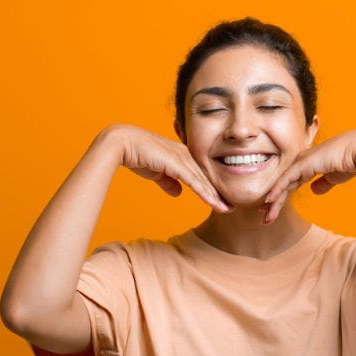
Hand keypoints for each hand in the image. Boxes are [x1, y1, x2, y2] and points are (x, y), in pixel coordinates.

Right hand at [104, 124, 232, 212]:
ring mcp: (183, 158)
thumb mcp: (156, 172)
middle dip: (219, 193)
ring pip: (204, 181)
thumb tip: (178, 193)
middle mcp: (186, 155)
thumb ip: (168, 181)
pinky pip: (195, 181)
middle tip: (232, 207)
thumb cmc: (137, 155)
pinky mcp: (177, 163)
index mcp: (183, 155)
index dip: (211, 189)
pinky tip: (214, 203)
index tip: (221, 201)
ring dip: (215, 196)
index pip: (201, 175)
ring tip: (227, 209)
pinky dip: (205, 193)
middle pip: (207, 177)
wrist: (123, 144)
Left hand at [262, 129, 355, 223]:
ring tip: (265, 217)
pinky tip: (269, 201)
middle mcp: (301, 162)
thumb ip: (324, 183)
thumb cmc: (350, 161)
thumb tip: (315, 190)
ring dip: (273, 203)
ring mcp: (300, 162)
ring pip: (282, 185)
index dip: (281, 196)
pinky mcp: (302, 164)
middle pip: (283, 185)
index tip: (272, 210)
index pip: (290, 183)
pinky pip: (285, 180)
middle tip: (264, 217)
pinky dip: (277, 191)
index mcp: (309, 164)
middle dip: (273, 202)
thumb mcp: (334, 176)